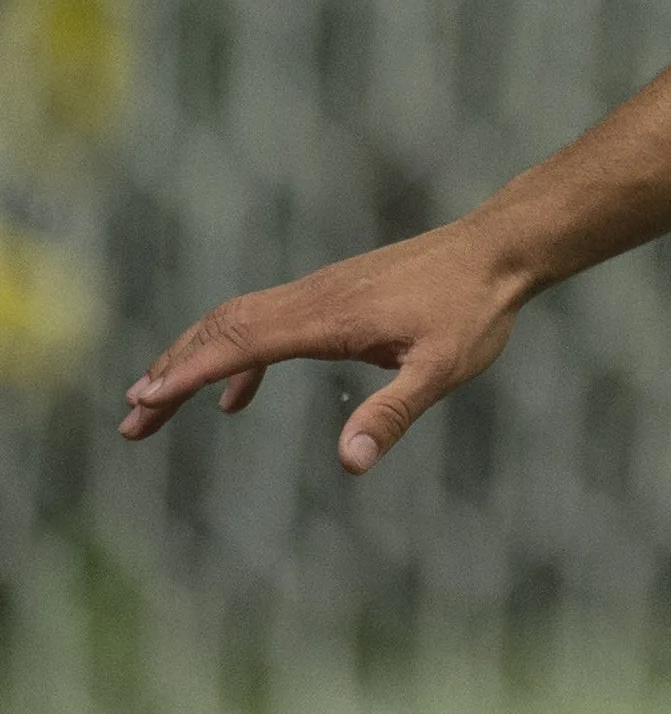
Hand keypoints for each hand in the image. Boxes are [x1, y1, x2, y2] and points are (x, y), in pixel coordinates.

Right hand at [119, 223, 527, 472]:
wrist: (497, 251)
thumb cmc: (473, 310)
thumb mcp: (443, 369)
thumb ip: (394, 413)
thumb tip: (350, 462)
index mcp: (327, 318)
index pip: (239, 344)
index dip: (189, 374)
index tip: (144, 402)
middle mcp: (311, 298)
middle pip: (220, 332)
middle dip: (171, 375)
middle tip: (130, 423)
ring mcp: (318, 292)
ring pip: (236, 322)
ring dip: (192, 361)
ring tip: (153, 408)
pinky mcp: (332, 294)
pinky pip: (268, 322)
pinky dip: (238, 358)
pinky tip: (234, 399)